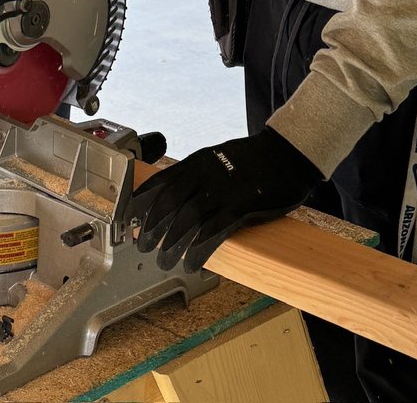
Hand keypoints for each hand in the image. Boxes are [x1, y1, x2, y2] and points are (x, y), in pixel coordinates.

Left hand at [132, 128, 322, 271]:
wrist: (286, 154)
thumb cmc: (254, 159)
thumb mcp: (219, 158)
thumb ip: (199, 175)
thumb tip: (179, 197)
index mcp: (198, 161)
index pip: (162, 181)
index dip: (143, 201)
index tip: (130, 217)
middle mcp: (206, 173)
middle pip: (170, 203)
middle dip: (152, 227)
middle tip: (142, 245)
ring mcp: (224, 189)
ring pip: (188, 219)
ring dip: (172, 243)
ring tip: (163, 260)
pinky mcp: (243, 204)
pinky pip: (215, 230)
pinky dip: (200, 248)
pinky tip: (192, 262)